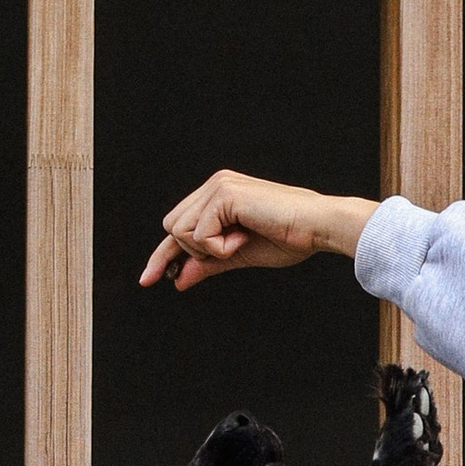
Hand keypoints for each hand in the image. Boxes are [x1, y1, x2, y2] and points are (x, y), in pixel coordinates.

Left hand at [140, 169, 378, 289]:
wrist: (316, 227)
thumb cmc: (289, 238)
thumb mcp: (238, 255)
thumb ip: (207, 264)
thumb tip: (179, 280)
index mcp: (218, 195)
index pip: (178, 227)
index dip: (163, 255)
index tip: (148, 280)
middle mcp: (214, 185)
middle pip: (173, 228)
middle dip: (196, 251)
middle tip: (233, 249)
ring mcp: (218, 186)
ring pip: (181, 231)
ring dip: (210, 248)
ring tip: (242, 240)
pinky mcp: (224, 194)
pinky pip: (200, 234)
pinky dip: (221, 247)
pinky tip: (245, 237)